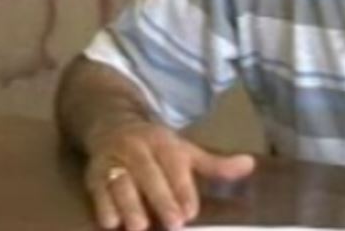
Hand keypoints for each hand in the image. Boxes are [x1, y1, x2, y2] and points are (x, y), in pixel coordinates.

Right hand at [84, 120, 255, 230]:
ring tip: (137, 226)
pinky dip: (103, 206)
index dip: (182, 190)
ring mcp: (114, 160)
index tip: (190, 212)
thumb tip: (250, 165)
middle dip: (160, 199)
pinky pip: (97, 189)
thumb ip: (214, 165)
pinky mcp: (94, 174)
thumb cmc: (155, 147)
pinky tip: (110, 223)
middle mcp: (138, 148)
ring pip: (121, 182)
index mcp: (164, 143)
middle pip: (149, 174)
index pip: (174, 166)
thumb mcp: (185, 151)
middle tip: (173, 224)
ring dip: (128, 205)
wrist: (111, 125)